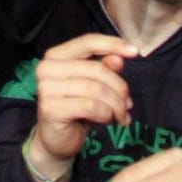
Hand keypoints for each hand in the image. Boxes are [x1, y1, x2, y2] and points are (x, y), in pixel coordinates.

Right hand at [30, 33, 137, 172]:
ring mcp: (47, 89)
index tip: (135, 52)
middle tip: (128, 103)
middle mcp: (47, 68)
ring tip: (121, 115)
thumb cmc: (75, 109)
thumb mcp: (93, 85)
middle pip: (96, 69)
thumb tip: (119, 58)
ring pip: (96, 89)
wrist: (55, 140)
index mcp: (56, 56)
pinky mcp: (51, 109)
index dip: (112, 44)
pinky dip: (106, 114)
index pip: (87, 42)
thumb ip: (104, 68)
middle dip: (119, 87)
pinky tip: (108, 120)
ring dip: (115, 104)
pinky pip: (91, 106)